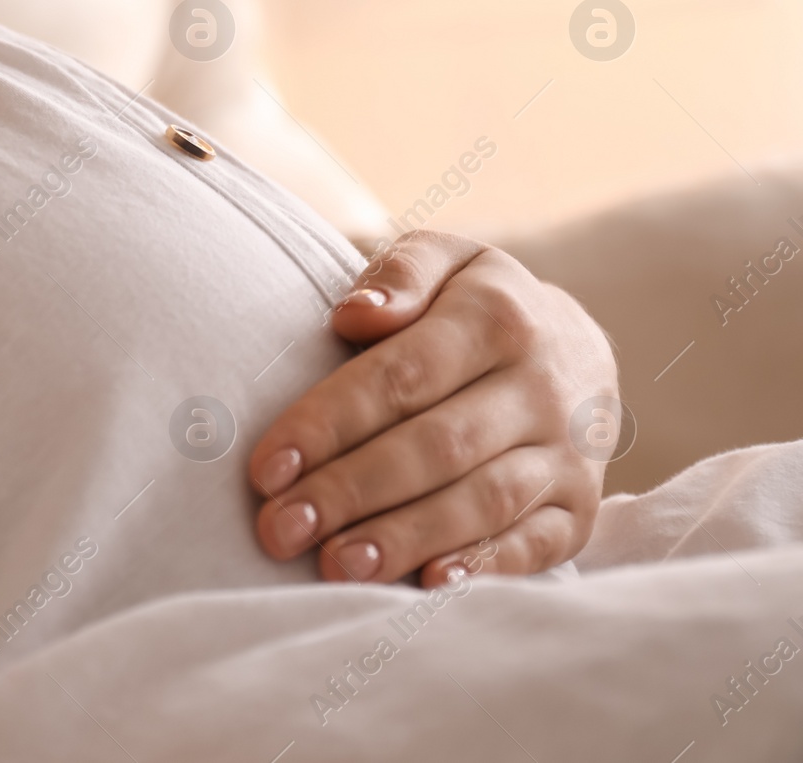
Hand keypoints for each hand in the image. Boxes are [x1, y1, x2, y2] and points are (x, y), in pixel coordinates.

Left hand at [246, 231, 617, 586]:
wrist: (575, 347)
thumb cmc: (472, 306)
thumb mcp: (445, 261)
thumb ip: (399, 273)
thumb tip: (355, 313)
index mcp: (496, 319)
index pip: (399, 378)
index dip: (328, 424)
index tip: (267, 467)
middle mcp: (541, 387)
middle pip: (434, 447)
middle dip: (350, 491)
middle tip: (280, 528)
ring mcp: (567, 453)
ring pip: (481, 501)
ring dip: (403, 537)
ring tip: (334, 565)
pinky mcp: (578, 508)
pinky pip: (535, 544)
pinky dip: (483, 566)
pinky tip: (426, 583)